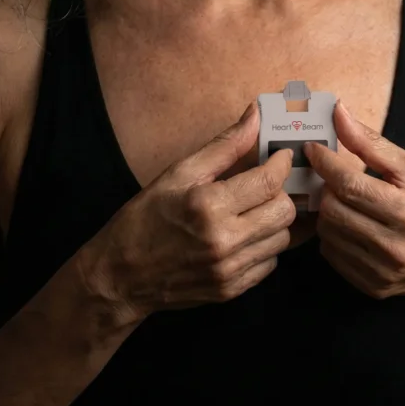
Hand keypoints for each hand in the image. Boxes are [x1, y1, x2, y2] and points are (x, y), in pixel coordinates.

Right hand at [84, 102, 298, 323]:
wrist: (120, 276)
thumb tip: (255, 115)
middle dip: (281, 193)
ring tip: (253, 210)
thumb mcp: (177, 174)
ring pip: (282, 239)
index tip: (280, 157)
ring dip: (274, 221)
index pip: (269, 181)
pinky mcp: (232, 290)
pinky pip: (269, 264)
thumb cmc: (144, 219)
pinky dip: (264, 247)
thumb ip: (223, 146)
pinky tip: (244, 236)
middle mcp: (224, 240)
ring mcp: (230, 270)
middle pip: (284, 212)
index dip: (281, 164)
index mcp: (209, 205)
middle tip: (265, 186)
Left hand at [303, 100, 404, 299]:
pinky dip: (334, 236)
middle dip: (327, 188)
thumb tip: (339, 113)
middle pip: (332, 209)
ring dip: (328, 211)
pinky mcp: (373, 287)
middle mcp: (393, 246)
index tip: (314, 149)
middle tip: (336, 178)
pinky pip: (332, 256)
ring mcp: (382, 271)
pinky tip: (351, 225)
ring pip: (327, 233)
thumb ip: (373, 144)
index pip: (349, 184)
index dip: (325, 163)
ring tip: (346, 201)